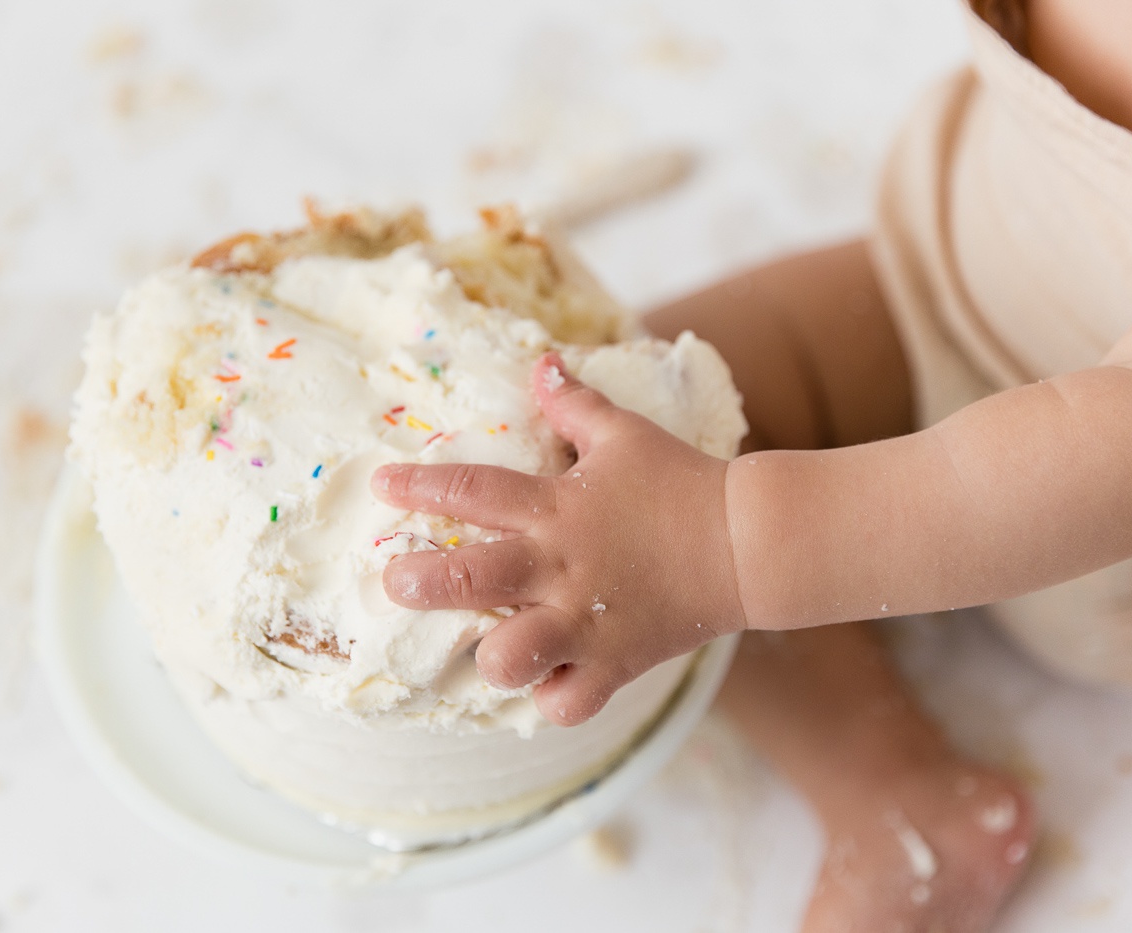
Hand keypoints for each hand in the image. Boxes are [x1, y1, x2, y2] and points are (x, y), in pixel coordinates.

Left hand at [372, 353, 745, 724]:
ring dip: (491, 656)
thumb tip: (542, 362)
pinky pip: (568, 702)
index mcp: (557, 508)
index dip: (422, 487)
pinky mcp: (616, 663)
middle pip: (471, 579)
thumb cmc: (681, 483)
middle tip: (396, 582)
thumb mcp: (625, 435)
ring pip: (512, 656)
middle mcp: (561, 567)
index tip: (383, 486)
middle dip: (420, 582)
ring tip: (488, 649)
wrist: (749, 540)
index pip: (474, 490)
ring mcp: (586, 621)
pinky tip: (547, 683)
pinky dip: (552, 698)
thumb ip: (575, 404)